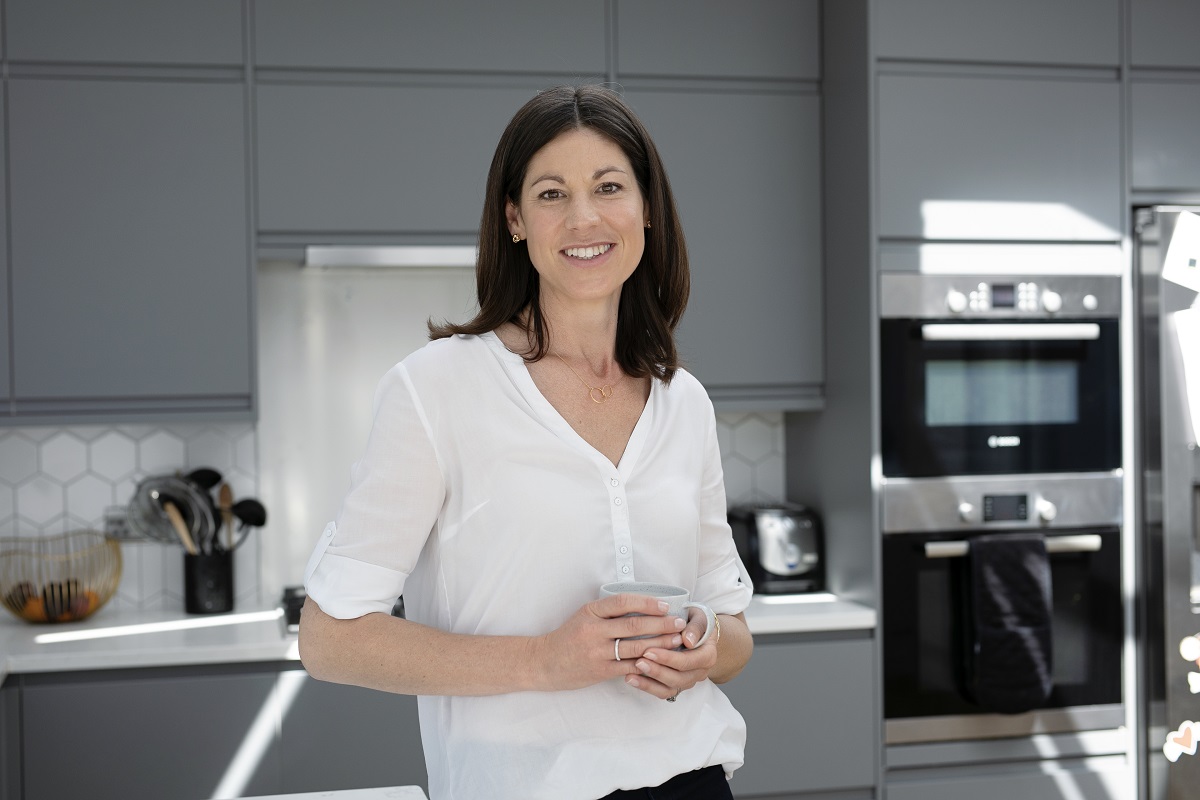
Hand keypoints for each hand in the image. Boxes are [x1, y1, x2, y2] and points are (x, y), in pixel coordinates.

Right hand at [534, 593, 685, 691]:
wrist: (544, 662)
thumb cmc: (568, 637)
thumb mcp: (584, 616)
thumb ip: (607, 612)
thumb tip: (642, 606)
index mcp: (591, 612)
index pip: (623, 602)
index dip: (646, 602)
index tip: (665, 605)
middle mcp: (594, 630)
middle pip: (634, 625)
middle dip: (661, 624)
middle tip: (680, 623)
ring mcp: (597, 652)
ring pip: (635, 647)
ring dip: (660, 644)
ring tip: (676, 641)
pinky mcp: (600, 671)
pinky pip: (629, 667)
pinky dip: (647, 664)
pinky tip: (661, 661)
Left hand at [625, 606, 717, 699]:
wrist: (695, 631)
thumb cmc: (695, 621)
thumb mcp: (699, 617)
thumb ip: (695, 627)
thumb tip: (688, 641)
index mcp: (708, 656)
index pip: (688, 661)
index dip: (668, 658)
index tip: (649, 651)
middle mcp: (699, 672)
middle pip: (679, 678)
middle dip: (657, 671)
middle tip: (638, 661)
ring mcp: (688, 680)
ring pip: (670, 688)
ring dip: (649, 682)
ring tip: (631, 673)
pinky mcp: (676, 685)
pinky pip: (662, 692)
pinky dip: (646, 687)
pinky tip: (630, 678)